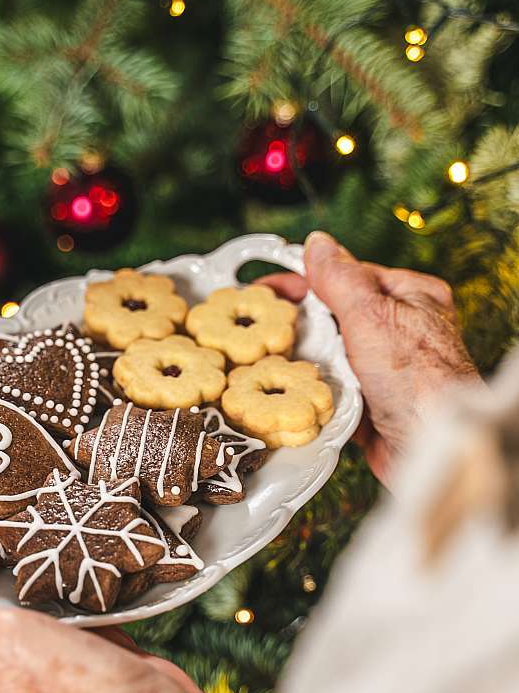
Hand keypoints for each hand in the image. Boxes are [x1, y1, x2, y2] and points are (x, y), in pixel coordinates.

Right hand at [259, 231, 479, 486]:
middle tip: (261, 326)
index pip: (348, 277)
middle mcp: (400, 330)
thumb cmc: (419, 380)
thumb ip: (341, 278)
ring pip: (331, 354)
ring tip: (271, 359)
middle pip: (336, 317)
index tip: (267, 288)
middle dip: (302, 324)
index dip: (305, 281)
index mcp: (409, 297)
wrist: (431, 447)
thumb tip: (318, 245)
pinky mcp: (372, 402)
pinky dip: (316, 390)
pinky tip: (295, 390)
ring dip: (307, 360)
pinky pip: (333, 387)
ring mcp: (385, 368)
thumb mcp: (372, 315)